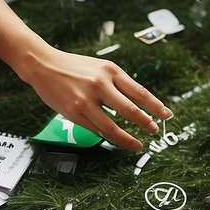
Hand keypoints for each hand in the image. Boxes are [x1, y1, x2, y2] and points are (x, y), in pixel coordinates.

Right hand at [15, 48, 171, 150]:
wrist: (43, 64)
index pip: (139, 92)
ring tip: (138, 145)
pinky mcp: (74, 113)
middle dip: (146, 124)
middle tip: (155, 132)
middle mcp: (100, 84)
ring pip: (113, 127)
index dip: (155, 106)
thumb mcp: (100, 68)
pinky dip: (109, 137)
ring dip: (128, 139)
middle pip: (130, 110)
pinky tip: (117, 140)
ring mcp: (86, 100)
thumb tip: (141, 105)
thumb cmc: (75, 67)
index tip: (166, 115)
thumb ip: (119, 84)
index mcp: (110, 70)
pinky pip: (96, 130)